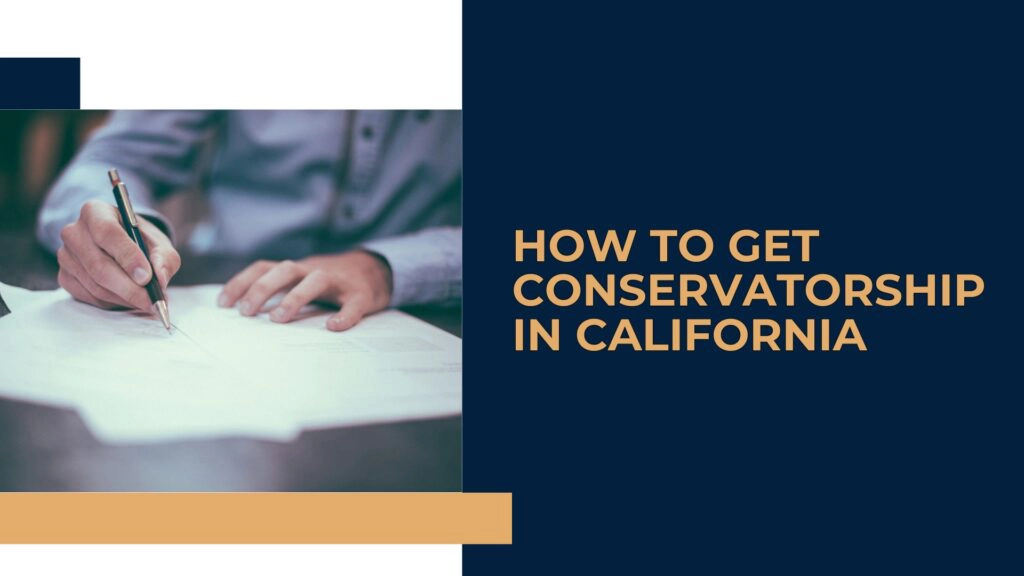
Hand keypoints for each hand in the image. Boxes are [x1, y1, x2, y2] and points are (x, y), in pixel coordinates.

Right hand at [57, 200, 180, 309]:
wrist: (122, 247)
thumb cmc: (140, 241)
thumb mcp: (159, 243)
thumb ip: (164, 258)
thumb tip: (160, 279)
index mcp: (95, 212)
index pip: (107, 233)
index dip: (127, 257)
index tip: (146, 277)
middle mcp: (74, 232)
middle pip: (99, 265)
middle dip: (129, 287)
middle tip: (151, 300)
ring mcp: (66, 256)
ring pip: (95, 285)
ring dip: (124, 298)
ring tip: (146, 301)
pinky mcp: (64, 277)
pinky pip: (89, 296)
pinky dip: (113, 302)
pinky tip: (128, 299)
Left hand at [218, 251, 392, 330]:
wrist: (375, 270)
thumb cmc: (330, 282)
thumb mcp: (301, 280)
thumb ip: (279, 291)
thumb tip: (243, 312)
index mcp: (297, 269)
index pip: (264, 268)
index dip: (242, 282)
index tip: (223, 303)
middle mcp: (314, 270)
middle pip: (285, 270)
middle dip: (262, 289)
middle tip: (246, 312)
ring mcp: (338, 281)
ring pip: (315, 281)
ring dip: (295, 297)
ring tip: (278, 319)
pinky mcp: (361, 294)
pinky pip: (353, 304)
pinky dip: (344, 315)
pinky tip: (334, 327)